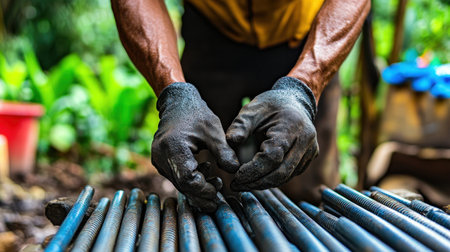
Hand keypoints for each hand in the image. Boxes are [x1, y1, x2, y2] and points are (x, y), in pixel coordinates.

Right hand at [151, 83, 238, 211]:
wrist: (177, 103)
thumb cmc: (196, 114)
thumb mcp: (214, 130)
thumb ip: (224, 151)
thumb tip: (235, 170)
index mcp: (173, 146)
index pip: (187, 178)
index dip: (203, 189)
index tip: (219, 191)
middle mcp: (161, 155)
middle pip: (182, 184)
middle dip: (201, 194)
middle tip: (219, 199)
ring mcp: (158, 159)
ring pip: (179, 183)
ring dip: (198, 187)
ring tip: (217, 183)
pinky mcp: (161, 161)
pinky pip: (176, 177)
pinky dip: (191, 180)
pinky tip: (206, 172)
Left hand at [226, 77, 318, 190]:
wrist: (293, 102)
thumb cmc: (269, 106)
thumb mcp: (251, 110)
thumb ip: (240, 126)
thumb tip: (230, 142)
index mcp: (292, 127)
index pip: (272, 157)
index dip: (253, 170)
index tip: (235, 176)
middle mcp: (306, 141)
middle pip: (281, 172)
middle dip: (256, 182)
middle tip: (236, 185)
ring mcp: (310, 151)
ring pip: (286, 177)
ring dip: (263, 183)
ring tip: (243, 183)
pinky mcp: (308, 158)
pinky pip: (289, 174)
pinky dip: (272, 179)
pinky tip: (256, 178)